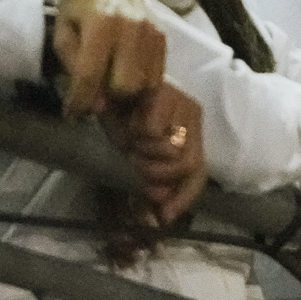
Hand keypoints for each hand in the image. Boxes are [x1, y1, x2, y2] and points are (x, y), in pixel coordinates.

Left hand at [54, 0, 164, 116]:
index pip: (90, 73)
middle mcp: (131, 27)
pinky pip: (157, 76)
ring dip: (126, 94)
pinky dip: (141, 84)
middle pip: (125, 85)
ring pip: (144, 85)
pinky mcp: (163, 38)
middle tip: (95, 95)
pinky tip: (125, 77)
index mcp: (101, 22)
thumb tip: (93, 103)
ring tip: (109, 86)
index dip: (80, 100)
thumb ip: (74, 66)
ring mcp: (151, 32)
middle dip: (108, 97)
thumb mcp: (63, 33)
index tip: (72, 114)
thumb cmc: (79, 8)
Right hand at [102, 82, 206, 225]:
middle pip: (187, 165)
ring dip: (143, 154)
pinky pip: (151, 131)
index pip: (198, 173)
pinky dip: (134, 134)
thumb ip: (153, 181)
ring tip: (130, 140)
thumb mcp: (139, 155)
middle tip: (134, 161)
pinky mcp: (163, 93)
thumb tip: (161, 217)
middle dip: (155, 174)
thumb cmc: (121, 117)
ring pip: (170, 151)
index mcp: (191, 131)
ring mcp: (181, 102)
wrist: (103, 82)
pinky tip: (126, 122)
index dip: (183, 198)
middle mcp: (192, 116)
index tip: (164, 218)